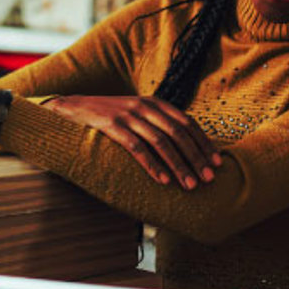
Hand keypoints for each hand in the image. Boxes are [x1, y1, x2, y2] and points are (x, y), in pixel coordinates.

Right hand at [42, 95, 219, 189]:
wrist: (71, 108)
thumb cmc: (109, 117)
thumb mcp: (137, 115)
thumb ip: (158, 125)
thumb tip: (186, 150)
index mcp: (155, 103)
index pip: (188, 123)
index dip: (204, 143)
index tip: (217, 163)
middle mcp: (145, 106)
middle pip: (179, 134)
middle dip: (196, 158)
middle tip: (208, 178)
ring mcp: (128, 115)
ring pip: (161, 143)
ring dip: (178, 166)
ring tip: (189, 185)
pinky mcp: (112, 126)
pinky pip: (137, 148)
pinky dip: (153, 165)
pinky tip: (163, 181)